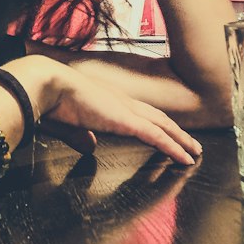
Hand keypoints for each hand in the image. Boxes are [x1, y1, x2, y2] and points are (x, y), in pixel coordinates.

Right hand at [6, 56, 201, 164]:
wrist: (48, 86)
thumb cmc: (52, 102)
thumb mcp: (70, 124)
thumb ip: (81, 136)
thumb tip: (89, 147)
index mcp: (110, 101)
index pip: (140, 114)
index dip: (155, 124)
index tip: (166, 134)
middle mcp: (123, 102)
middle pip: (158, 118)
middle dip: (176, 132)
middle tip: (191, 144)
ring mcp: (127, 110)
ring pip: (163, 127)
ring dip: (181, 140)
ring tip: (195, 153)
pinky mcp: (127, 120)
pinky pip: (157, 137)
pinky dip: (174, 147)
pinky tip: (185, 158)